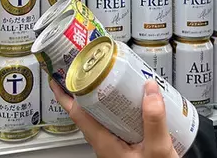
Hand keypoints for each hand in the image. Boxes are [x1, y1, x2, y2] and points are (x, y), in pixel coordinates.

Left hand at [51, 79, 178, 157]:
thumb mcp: (157, 150)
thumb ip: (154, 120)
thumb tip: (149, 89)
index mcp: (103, 143)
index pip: (76, 113)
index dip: (65, 93)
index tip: (59, 75)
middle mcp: (105, 143)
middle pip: (90, 110)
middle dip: (90, 88)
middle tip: (94, 67)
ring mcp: (115, 145)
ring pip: (104, 116)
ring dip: (108, 96)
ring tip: (117, 78)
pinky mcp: (126, 146)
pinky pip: (117, 122)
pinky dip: (121, 108)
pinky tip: (137, 102)